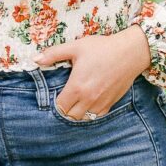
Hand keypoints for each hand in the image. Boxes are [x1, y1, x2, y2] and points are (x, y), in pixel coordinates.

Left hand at [34, 27, 151, 122]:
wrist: (130, 53)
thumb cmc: (102, 48)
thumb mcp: (76, 47)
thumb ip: (54, 54)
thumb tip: (35, 59)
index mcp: (77, 87)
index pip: (60, 107)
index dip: (55, 103)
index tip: (56, 95)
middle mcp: (88, 99)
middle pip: (71, 116)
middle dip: (65, 110)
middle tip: (64, 99)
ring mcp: (101, 103)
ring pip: (84, 118)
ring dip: (77, 113)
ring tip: (75, 102)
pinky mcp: (111, 103)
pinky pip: (97, 116)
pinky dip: (90, 113)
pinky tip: (89, 103)